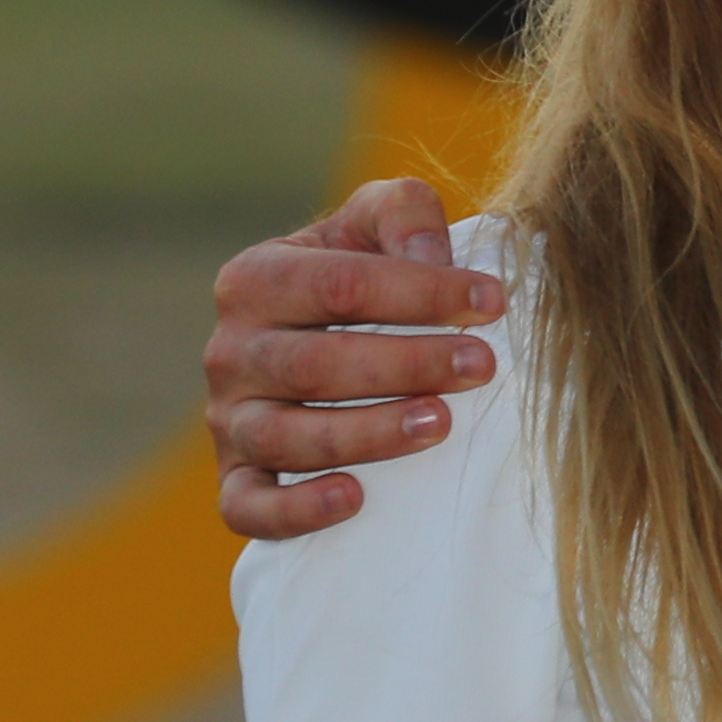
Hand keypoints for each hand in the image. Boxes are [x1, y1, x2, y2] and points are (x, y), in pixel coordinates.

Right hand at [209, 178, 507, 541]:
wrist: (316, 340)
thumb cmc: (357, 277)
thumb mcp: (376, 223)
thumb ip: (403, 212)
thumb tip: (431, 259)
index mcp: (255, 280)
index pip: (339, 285)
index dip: (420, 293)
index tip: (491, 303)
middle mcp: (231, 351)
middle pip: (314, 363)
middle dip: (405, 365)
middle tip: (481, 366)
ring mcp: (229, 421)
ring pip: (287, 437)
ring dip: (366, 433)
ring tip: (441, 424)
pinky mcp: (236, 480)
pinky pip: (248, 506)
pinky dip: (295, 509)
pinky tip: (354, 498)